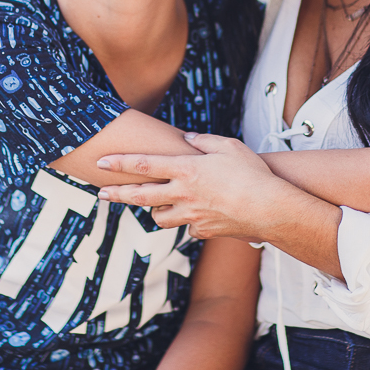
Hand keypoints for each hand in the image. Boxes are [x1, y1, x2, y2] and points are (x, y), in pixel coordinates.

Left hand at [96, 133, 287, 241]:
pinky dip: (187, 220)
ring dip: (155, 210)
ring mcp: (191, 214)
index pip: (144, 164)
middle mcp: (183, 193)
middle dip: (117, 194)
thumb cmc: (253, 173)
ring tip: (156, 204)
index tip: (102, 162)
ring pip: (159, 217)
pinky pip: (187, 227)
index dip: (120, 163)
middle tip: (100, 194)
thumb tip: (188, 139)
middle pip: (140, 196)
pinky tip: (199, 214)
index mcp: (186, 169)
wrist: (270, 209)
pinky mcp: (202, 230)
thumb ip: (204, 141)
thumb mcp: (229, 146)